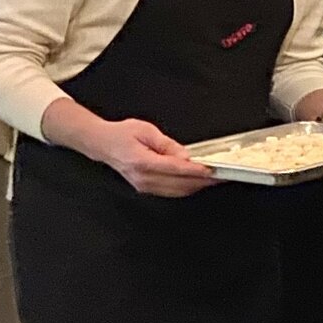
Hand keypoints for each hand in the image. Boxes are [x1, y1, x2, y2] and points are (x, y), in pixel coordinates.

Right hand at [90, 118, 216, 197]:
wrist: (102, 143)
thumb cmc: (121, 134)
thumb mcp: (146, 130)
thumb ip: (167, 144)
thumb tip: (185, 156)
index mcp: (142, 162)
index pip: (175, 170)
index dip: (196, 171)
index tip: (211, 170)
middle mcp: (143, 178)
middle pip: (180, 184)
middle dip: (203, 181)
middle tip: (220, 176)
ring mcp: (144, 186)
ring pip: (177, 191)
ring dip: (197, 186)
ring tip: (213, 179)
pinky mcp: (146, 188)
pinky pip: (171, 192)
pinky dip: (187, 188)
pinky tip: (197, 182)